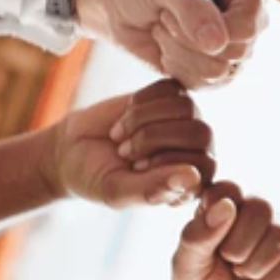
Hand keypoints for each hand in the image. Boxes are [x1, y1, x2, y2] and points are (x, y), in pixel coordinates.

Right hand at [49, 80, 215, 207]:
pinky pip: (170, 88)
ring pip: (186, 107)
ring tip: (120, 137)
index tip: (135, 169)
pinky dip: (140, 101)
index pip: (205, 167)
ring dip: (142, 120)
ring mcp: (187, 121)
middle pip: (200, 134)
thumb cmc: (97, 177)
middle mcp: (197, 150)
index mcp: (191, 183)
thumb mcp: (117, 191)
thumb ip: (152, 190)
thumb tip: (192, 176)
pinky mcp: (172, 96)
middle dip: (153, 139)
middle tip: (123, 152)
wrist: (73, 149)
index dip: (167, 164)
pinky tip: (125, 117)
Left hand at [76, 0, 266, 88]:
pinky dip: (176, 68)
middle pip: (235, 53)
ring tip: (165, 31)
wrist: (120, 6)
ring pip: (218, 73)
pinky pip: (203, 85)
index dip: (208, 25)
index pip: (248, 27)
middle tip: (166, 18)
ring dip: (178, 53)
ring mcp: (236, 51)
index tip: (176, 5)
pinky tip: (166, 48)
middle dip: (188, 38)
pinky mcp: (217, 74)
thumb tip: (218, 45)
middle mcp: (251, 22)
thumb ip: (193, 7)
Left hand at [165, 183, 279, 279]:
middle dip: (240, 244)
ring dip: (257, 264)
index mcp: (221, 209)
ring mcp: (276, 239)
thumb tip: (227, 205)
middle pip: (261, 208)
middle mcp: (252, 217)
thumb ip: (200, 234)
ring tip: (242, 276)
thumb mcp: (186, 267)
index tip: (209, 243)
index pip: (229, 190)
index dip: (221, 214)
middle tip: (228, 263)